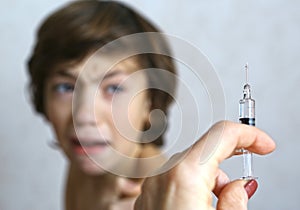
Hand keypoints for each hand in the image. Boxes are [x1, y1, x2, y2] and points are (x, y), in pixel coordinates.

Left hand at [134, 121, 275, 209]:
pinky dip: (192, 185)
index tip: (264, 144)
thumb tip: (239, 186)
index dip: (249, 135)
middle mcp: (162, 175)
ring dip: (210, 178)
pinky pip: (175, 179)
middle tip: (244, 182)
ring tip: (218, 205)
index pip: (222, 134)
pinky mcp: (147, 196)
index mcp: (183, 176)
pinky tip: (199, 206)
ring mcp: (152, 184)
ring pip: (190, 165)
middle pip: (205, 150)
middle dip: (229, 162)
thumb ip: (234, 201)